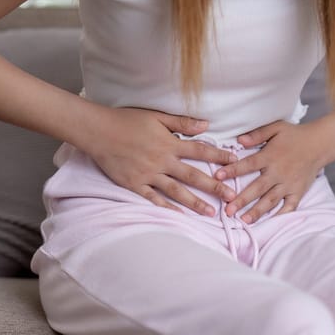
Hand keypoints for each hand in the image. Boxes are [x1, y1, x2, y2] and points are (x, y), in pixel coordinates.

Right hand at [84, 107, 237, 215]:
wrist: (98, 132)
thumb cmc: (127, 121)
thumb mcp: (157, 116)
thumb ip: (182, 123)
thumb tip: (207, 124)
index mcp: (169, 143)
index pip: (200, 150)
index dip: (219, 155)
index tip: (235, 161)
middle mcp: (162, 161)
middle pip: (193, 175)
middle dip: (214, 186)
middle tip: (231, 197)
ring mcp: (148, 175)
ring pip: (176, 191)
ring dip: (195, 202)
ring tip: (210, 213)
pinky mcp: (135, 184)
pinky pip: (153, 199)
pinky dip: (167, 208)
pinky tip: (179, 218)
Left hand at [214, 121, 327, 223]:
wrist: (320, 144)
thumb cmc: (294, 135)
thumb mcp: (276, 128)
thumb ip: (257, 134)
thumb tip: (239, 140)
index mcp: (270, 156)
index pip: (248, 164)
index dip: (232, 170)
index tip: (217, 176)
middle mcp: (278, 172)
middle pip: (257, 188)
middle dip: (242, 200)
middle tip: (228, 211)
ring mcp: (289, 184)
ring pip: (270, 200)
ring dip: (257, 211)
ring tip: (244, 220)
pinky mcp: (298, 192)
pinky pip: (289, 206)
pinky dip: (280, 215)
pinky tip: (269, 223)